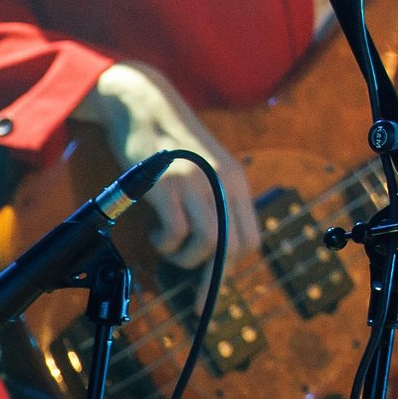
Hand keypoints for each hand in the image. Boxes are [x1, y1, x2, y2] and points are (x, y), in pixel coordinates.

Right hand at [76, 62, 260, 269]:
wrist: (146, 108)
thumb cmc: (171, 145)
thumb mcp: (207, 171)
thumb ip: (216, 202)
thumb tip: (214, 249)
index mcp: (236, 183)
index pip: (251, 239)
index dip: (232, 266)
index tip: (211, 281)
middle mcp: (223, 184)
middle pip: (235, 247)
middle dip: (212, 277)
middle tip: (193, 290)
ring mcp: (196, 184)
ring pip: (209, 243)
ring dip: (186, 259)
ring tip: (170, 249)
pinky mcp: (166, 185)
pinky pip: (175, 232)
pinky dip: (165, 243)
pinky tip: (157, 234)